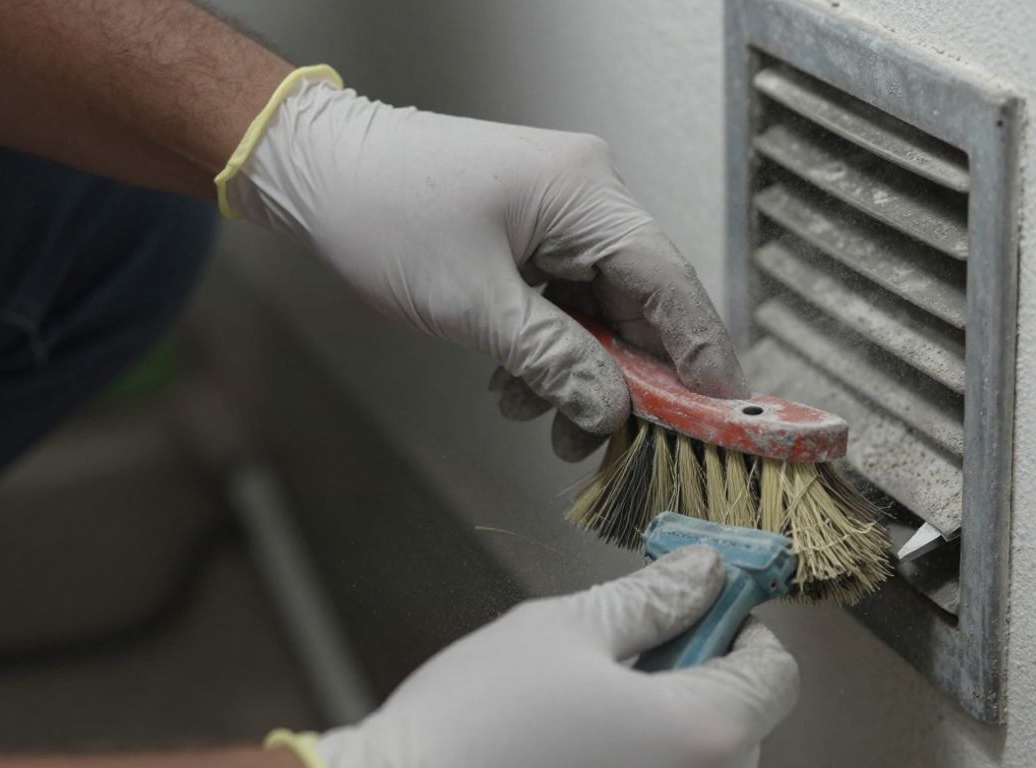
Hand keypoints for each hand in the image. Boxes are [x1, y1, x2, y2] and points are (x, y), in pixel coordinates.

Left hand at [222, 75, 746, 459]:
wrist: (314, 172)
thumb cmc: (384, 214)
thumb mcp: (475, 304)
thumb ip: (554, 360)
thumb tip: (610, 408)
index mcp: (589, 193)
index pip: (672, 282)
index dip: (699, 353)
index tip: (720, 413)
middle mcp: (587, 196)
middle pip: (639, 302)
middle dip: (625, 377)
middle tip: (617, 440)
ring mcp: (558, 213)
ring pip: (598, 310)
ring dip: (577, 370)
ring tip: (545, 421)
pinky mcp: (529, 233)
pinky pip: (562, 301)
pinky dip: (546, 348)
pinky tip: (515, 386)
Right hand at [310, 546, 798, 767]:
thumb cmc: (472, 725)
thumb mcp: (566, 630)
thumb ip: (651, 599)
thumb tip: (703, 573)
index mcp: (701, 732)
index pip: (776, 672)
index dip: (739, 626)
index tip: (701, 606)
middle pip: (744, 721)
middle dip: (700, 674)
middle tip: (631, 652)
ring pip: (704, 760)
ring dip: (670, 724)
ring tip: (593, 707)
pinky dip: (642, 761)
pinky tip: (583, 747)